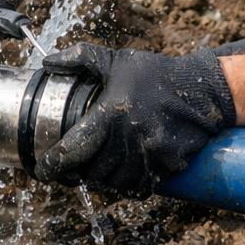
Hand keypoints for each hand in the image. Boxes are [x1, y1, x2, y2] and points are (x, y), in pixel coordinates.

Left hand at [36, 44, 235, 196]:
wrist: (203, 89)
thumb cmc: (156, 74)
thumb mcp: (117, 60)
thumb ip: (81, 58)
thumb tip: (49, 61)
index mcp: (112, 113)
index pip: (74, 148)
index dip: (53, 164)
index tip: (41, 171)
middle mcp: (129, 138)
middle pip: (93, 172)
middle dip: (77, 174)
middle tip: (68, 171)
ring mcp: (150, 155)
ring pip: (115, 183)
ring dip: (101, 182)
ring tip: (93, 173)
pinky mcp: (168, 165)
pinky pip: (141, 187)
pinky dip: (127, 187)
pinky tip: (120, 177)